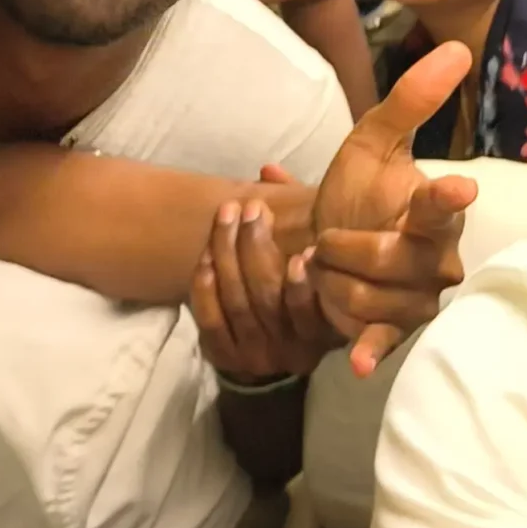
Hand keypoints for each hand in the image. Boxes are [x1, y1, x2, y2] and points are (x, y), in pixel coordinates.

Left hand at [191, 190, 337, 381]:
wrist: (278, 356)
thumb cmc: (304, 294)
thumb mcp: (320, 265)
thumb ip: (303, 218)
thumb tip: (268, 170)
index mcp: (321, 334)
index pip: (309, 311)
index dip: (303, 285)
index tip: (305, 250)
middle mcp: (289, 351)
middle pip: (267, 298)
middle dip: (256, 248)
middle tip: (252, 209)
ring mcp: (255, 356)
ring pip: (236, 303)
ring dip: (228, 255)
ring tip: (227, 217)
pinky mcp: (225, 357)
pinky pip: (211, 321)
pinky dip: (206, 288)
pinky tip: (206, 257)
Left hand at [307, 41, 479, 375]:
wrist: (329, 243)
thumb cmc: (360, 190)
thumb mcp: (372, 141)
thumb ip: (409, 101)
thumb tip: (456, 49)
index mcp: (435, 211)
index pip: (441, 204)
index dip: (444, 198)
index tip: (458, 189)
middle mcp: (437, 259)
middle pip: (387, 258)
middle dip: (343, 247)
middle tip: (327, 239)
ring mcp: (418, 299)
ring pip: (368, 295)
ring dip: (332, 280)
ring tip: (328, 267)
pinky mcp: (394, 330)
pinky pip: (383, 340)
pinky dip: (369, 350)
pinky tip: (357, 363)